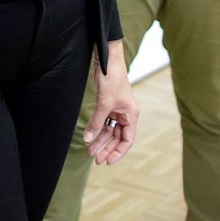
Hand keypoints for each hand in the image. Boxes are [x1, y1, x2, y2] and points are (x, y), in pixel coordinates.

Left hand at [84, 48, 138, 164]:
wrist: (106, 59)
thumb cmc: (112, 78)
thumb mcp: (104, 103)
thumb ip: (97, 122)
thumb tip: (89, 140)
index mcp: (131, 115)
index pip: (127, 140)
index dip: (118, 152)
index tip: (107, 161)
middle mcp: (125, 114)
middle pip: (117, 138)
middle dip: (106, 148)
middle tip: (94, 159)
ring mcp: (115, 110)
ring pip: (108, 131)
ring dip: (99, 140)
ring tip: (89, 151)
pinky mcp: (106, 104)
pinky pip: (102, 122)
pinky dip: (96, 129)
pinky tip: (88, 136)